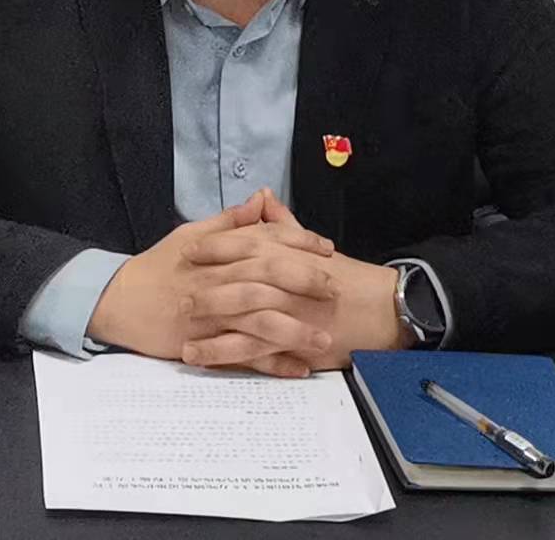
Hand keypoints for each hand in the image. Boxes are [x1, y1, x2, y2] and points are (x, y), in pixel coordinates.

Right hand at [87, 190, 337, 366]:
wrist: (119, 301)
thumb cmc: (158, 266)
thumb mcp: (191, 234)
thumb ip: (230, 221)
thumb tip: (261, 198)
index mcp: (216, 252)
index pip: (264, 241)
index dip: (298, 243)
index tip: (327, 249)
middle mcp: (215, 280)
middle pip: (266, 278)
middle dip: (303, 283)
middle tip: (334, 290)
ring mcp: (209, 315)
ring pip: (257, 320)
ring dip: (294, 330)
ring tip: (325, 339)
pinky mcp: (202, 345)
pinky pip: (242, 356)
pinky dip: (270, 364)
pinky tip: (297, 368)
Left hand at [182, 192, 410, 373]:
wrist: (380, 308)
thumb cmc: (344, 276)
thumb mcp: (310, 246)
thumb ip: (282, 223)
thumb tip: (262, 197)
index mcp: (286, 253)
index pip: (244, 242)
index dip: (214, 246)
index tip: (188, 250)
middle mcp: (283, 280)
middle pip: (236, 278)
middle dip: (203, 286)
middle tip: (175, 292)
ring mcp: (286, 312)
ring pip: (239, 316)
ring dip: (208, 324)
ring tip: (179, 333)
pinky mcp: (290, 342)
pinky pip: (251, 350)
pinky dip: (224, 354)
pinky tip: (199, 358)